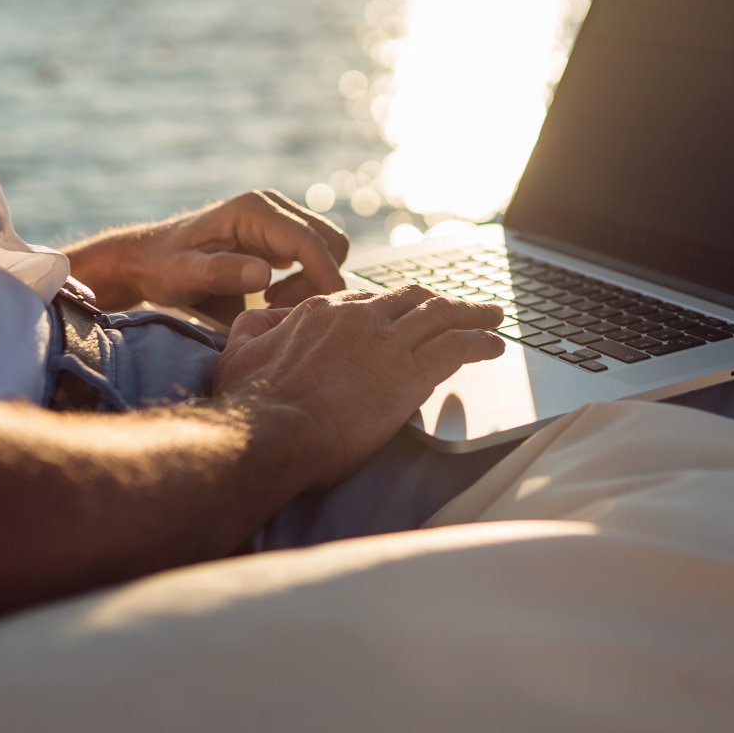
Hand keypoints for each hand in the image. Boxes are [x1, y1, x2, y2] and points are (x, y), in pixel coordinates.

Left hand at [65, 190, 348, 310]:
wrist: (147, 258)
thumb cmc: (161, 269)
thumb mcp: (183, 275)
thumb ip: (221, 273)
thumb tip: (265, 274)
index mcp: (255, 210)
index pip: (310, 241)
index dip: (325, 276)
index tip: (325, 311)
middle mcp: (273, 207)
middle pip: (330, 242)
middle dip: (320, 280)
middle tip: (280, 309)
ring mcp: (278, 218)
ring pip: (326, 249)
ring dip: (312, 281)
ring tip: (270, 304)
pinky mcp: (279, 234)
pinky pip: (313, 255)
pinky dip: (306, 279)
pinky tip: (270, 296)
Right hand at [212, 286, 504, 488]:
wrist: (268, 432)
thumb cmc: (248, 403)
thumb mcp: (238, 352)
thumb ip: (254, 330)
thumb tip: (261, 321)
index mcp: (322, 313)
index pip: (368, 302)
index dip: (394, 308)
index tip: (409, 314)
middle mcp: (359, 319)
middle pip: (413, 300)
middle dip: (442, 302)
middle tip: (465, 306)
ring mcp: (386, 343)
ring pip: (442, 316)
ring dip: (472, 314)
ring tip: (494, 317)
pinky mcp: (409, 373)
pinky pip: (457, 347)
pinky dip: (480, 342)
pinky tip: (495, 346)